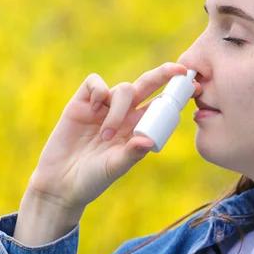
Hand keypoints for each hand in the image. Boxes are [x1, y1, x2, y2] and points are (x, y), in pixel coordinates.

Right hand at [25, 62, 200, 212]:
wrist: (60, 184)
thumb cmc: (92, 179)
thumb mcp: (114, 168)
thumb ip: (131, 154)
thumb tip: (148, 142)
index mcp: (138, 128)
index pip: (160, 105)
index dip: (175, 94)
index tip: (194, 86)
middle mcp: (124, 114)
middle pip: (147, 85)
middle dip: (163, 74)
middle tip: (178, 69)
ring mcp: (103, 107)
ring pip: (122, 89)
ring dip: (118, 109)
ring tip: (106, 135)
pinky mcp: (81, 103)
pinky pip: (94, 83)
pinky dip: (98, 91)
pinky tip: (94, 108)